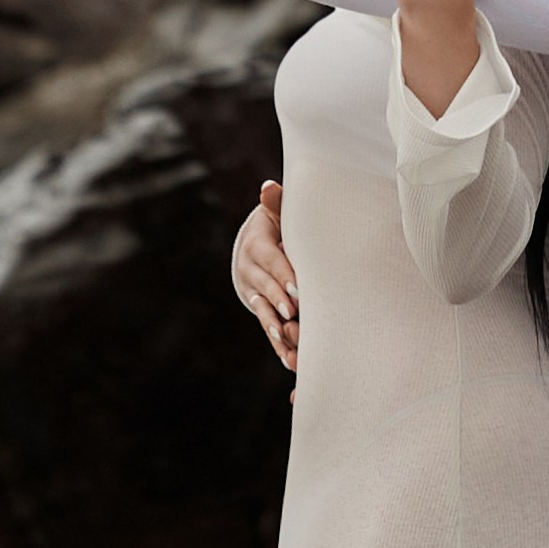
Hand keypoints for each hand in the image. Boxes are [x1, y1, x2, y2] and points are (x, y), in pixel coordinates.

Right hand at [232, 183, 298, 372]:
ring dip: (277, 329)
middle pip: (266, 289)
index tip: (298, 289)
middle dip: (280, 303)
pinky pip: (268, 327)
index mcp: (256, 245)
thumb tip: (269, 187)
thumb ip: (277, 204)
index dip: (283, 275)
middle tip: (294, 316)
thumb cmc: (278, 224)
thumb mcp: (276, 213)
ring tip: (290, 344)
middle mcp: (250, 271)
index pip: (270, 260)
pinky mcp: (260, 308)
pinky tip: (290, 360)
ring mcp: (253, 292)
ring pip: (265, 312)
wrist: (257, 244)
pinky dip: (279, 344)